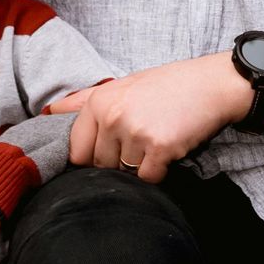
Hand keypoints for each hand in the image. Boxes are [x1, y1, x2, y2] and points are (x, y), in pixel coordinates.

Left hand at [52, 55, 250, 178]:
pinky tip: (170, 147)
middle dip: (119, 161)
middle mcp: (113, 116)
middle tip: (143, 138)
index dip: (95, 156)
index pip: (77, 152)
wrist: (214, 85)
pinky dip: (160, 170)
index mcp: (99, 102)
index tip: (114, 146)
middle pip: (100, 166)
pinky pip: (148, 178)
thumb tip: (49, 111)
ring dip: (142, 164)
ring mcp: (135, 132)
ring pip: (125, 173)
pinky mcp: (159, 148)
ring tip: (158, 138)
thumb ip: (84, 100)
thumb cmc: (168, 86)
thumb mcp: (123, 85)